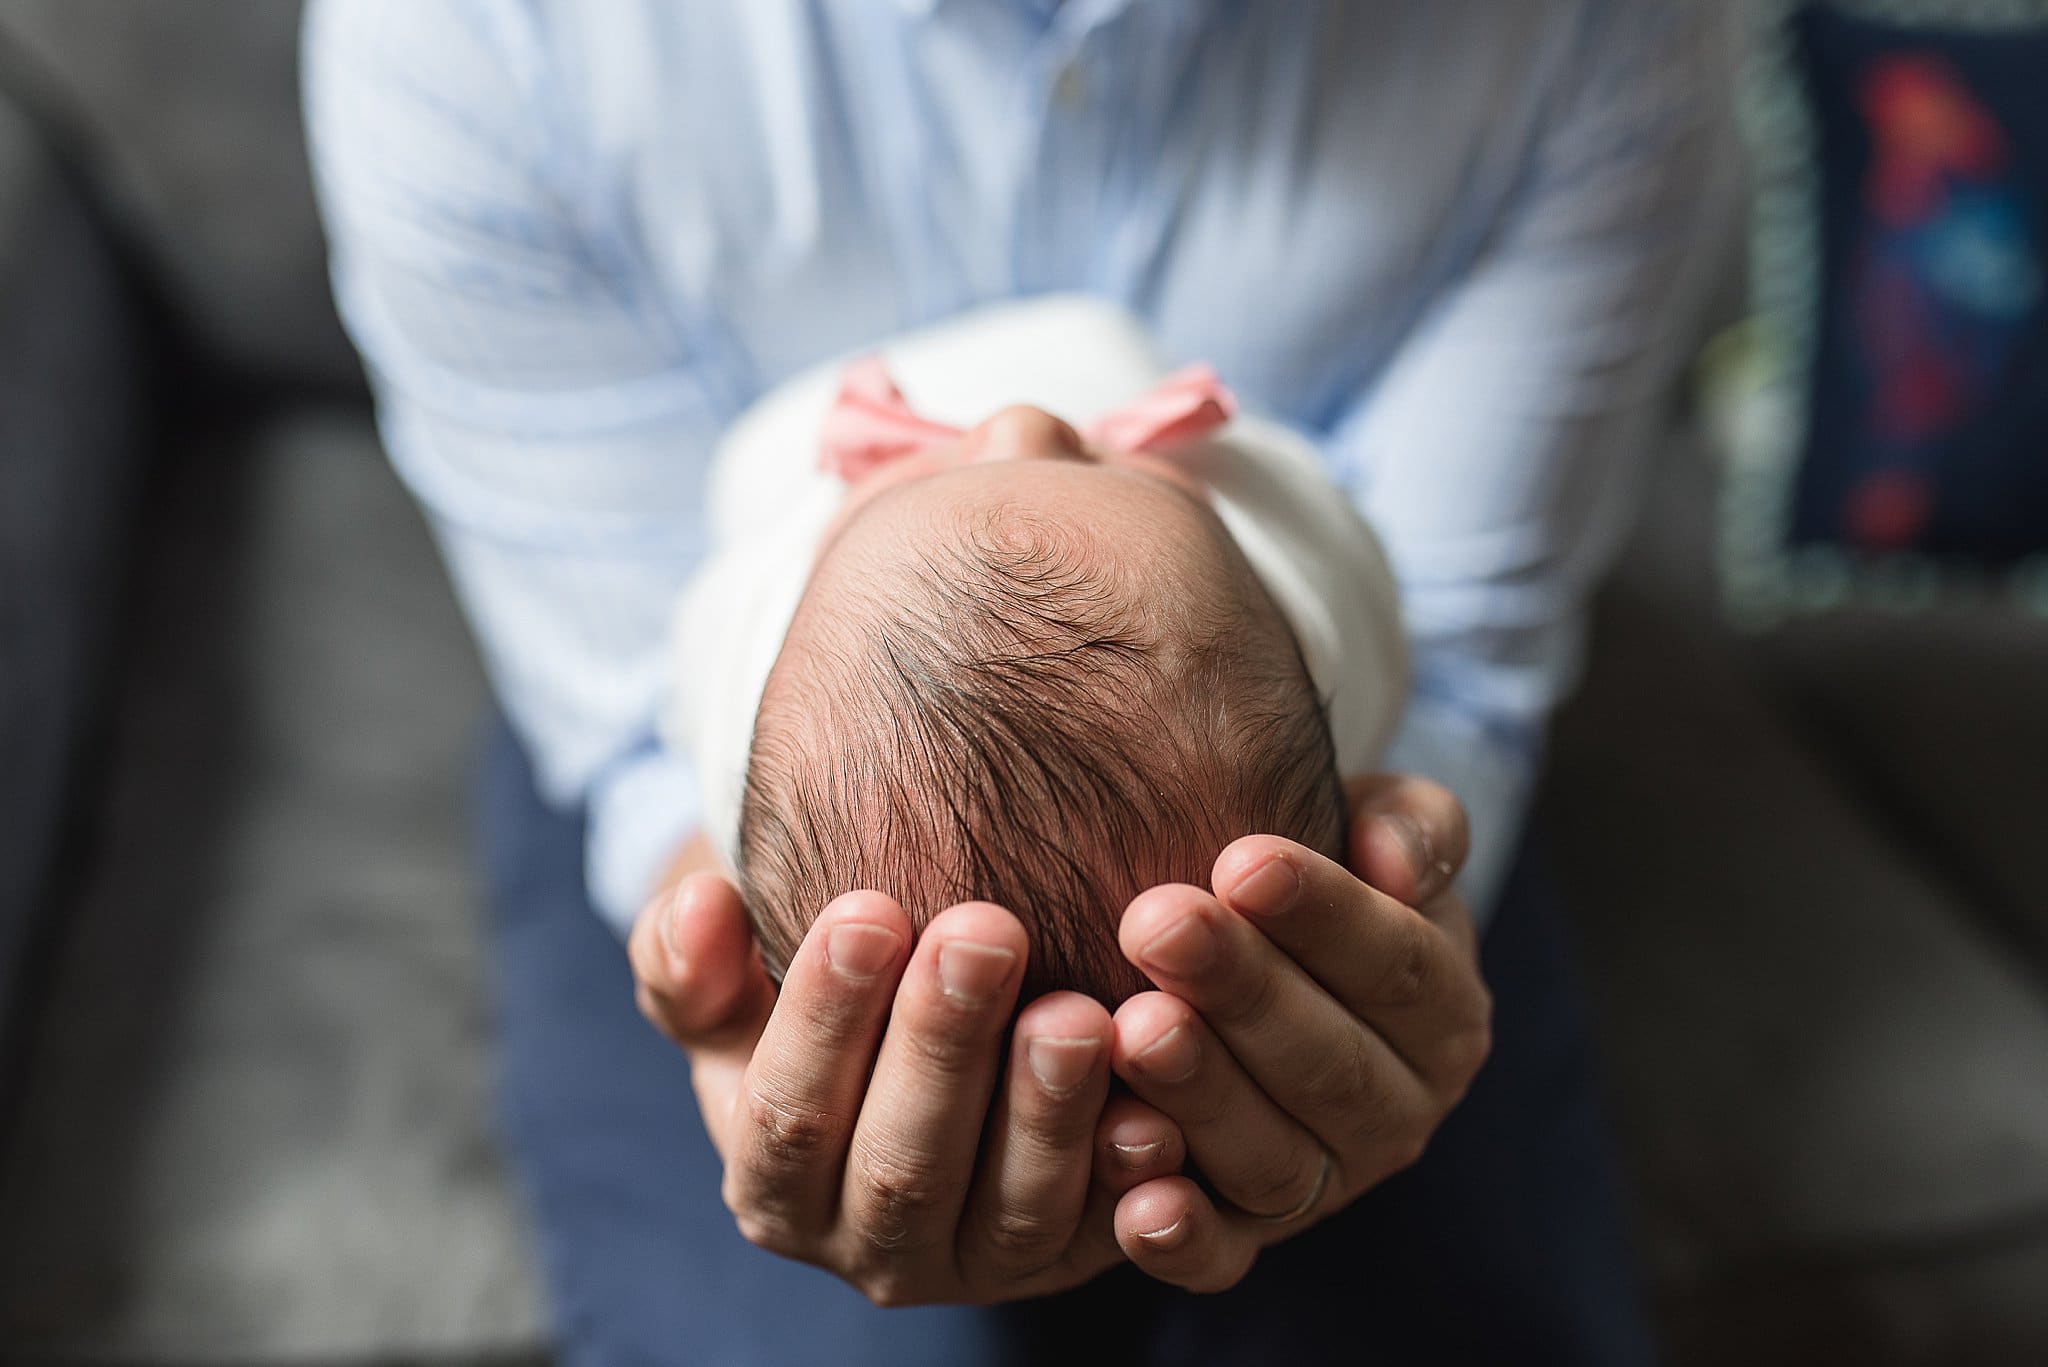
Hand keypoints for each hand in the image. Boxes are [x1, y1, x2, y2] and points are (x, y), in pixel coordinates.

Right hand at [629, 872, 1192, 1305]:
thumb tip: (698, 910)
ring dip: (1049, 1114)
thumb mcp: (735, 992)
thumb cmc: (824, 1006)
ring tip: (1080, 1011)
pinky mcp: (1079, 1256)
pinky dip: (1134, 1180)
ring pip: (1016, 1210)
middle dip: (945, 1044)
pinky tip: (1159, 1110)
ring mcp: (983, 1263)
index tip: (867, 908)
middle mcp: (874, 1246)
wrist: (928, 1051)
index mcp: (776, 1188)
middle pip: (905, 1165)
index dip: (825, 1017)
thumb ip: (691, 962)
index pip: (790, 1114)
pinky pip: (1111, 1233)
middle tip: (987, 929)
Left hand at [1100, 775, 1492, 1290]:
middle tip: (1156, 923)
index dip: (1324, 914)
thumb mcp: (1369, 829)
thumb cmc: (1292, 876)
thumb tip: (1397, 862)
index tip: (1241, 859)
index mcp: (1443, 1014)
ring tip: (1130, 1027)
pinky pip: (1220, 1256)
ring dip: (1200, 1097)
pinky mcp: (1242, 1238)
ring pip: (1271, 1157)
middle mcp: (1396, 1114)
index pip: (1397, 966)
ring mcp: (1320, 1186)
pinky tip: (1134, 1203)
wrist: (1228, 949)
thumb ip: (1411, 827)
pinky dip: (1181, 1238)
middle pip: (1329, 1064)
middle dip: (1242, 992)